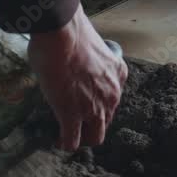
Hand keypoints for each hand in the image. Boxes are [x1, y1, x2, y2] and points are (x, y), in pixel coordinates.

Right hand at [28, 5, 127, 149]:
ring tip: (68, 136)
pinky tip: (58, 141)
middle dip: (93, 124)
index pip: (113, 98)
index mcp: (118, 74)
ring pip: (94, 136)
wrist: (63, 35)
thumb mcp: (93, 47)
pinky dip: (65, 143)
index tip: (86, 102)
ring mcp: (94, 108)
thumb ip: (89, 62)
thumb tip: (73, 63)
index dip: (98, 102)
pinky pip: (72, 140)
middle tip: (78, 122)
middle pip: (106, 121)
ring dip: (82, 137)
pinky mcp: (72, 116)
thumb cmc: (71, 33)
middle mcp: (112, 94)